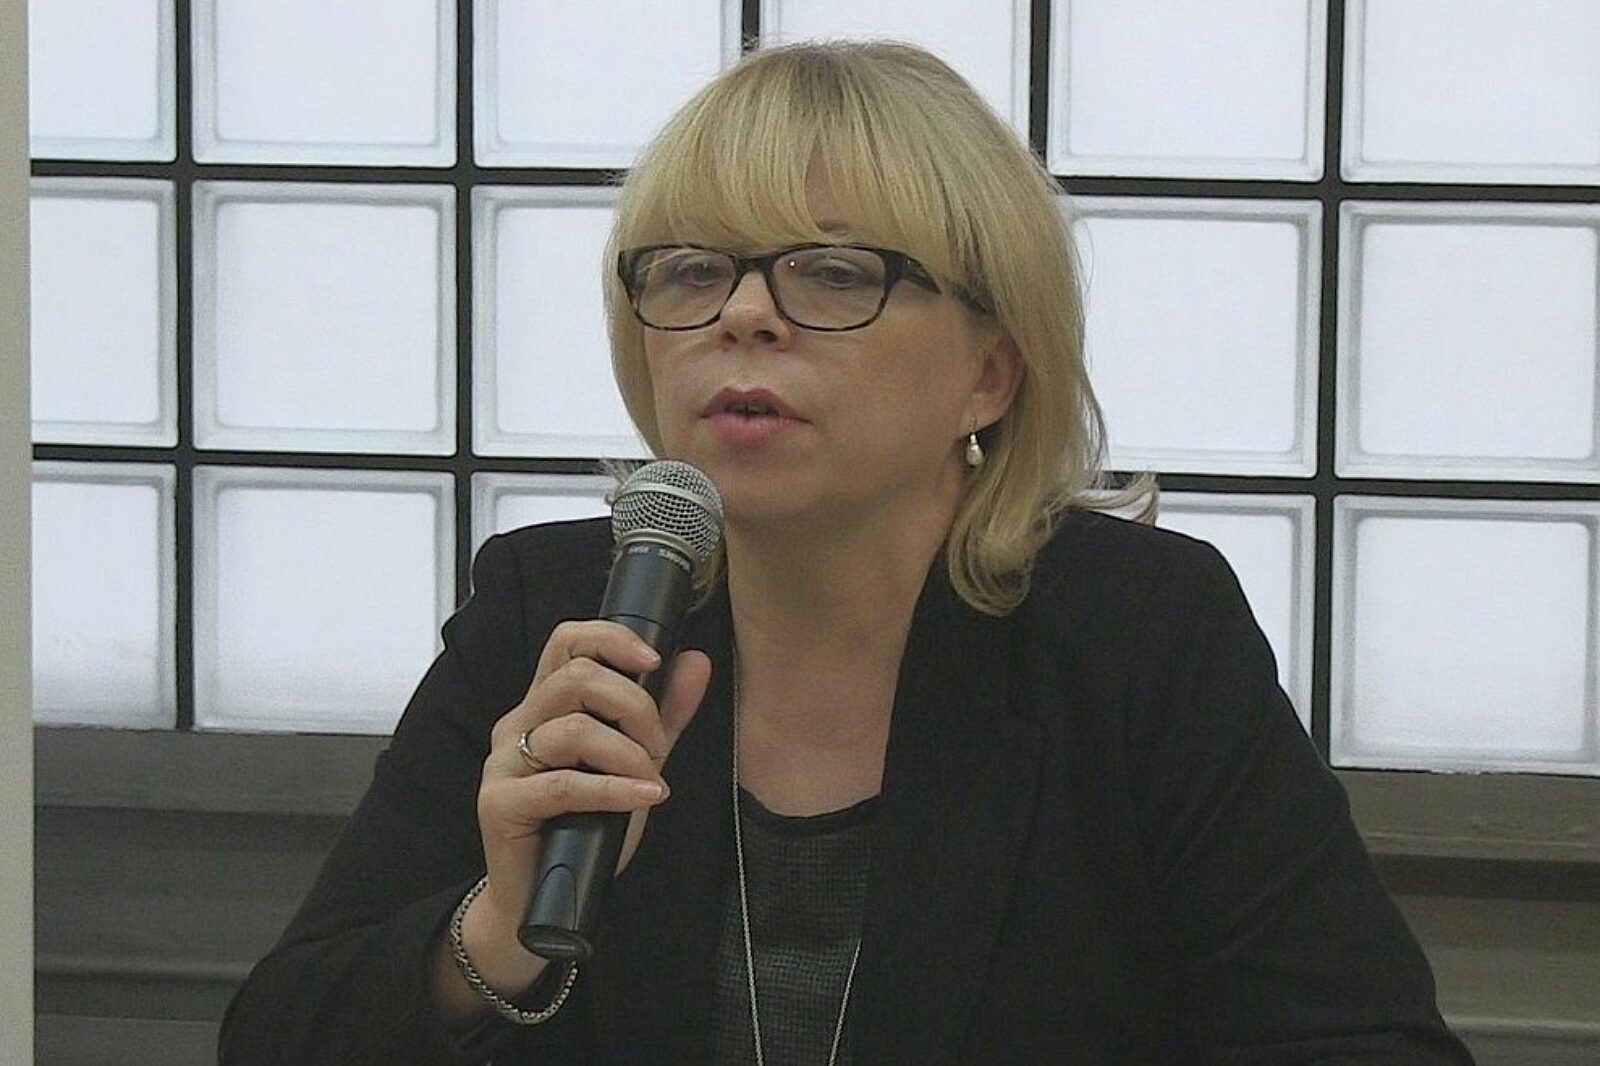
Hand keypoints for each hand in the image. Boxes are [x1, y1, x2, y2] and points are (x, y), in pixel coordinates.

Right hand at [440, 621, 710, 1012]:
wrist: (544, 898)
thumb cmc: (585, 827)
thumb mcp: (635, 762)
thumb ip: (664, 713)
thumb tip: (696, 661)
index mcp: (544, 705)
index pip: (566, 642)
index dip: (611, 639)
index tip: (654, 660)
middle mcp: (517, 725)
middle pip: (575, 677)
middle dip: (634, 705)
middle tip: (659, 744)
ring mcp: (503, 764)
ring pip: (573, 729)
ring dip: (628, 753)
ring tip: (650, 779)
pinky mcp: (499, 804)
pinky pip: (564, 783)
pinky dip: (614, 789)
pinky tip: (643, 797)